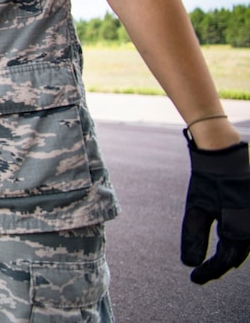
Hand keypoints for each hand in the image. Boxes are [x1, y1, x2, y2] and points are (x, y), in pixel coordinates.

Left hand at [181, 134, 249, 283]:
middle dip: (218, 266)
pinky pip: (247, 236)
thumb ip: (194, 237)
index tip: (194, 279)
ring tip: (212, 266)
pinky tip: (227, 247)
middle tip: (201, 274)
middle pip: (236, 256)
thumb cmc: (208, 181)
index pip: (225, 261)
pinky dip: (236, 245)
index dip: (209, 272)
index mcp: (240, 229)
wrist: (225, 155)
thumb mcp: (197, 208)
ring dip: (229, 257)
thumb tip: (190, 264)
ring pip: (244, 247)